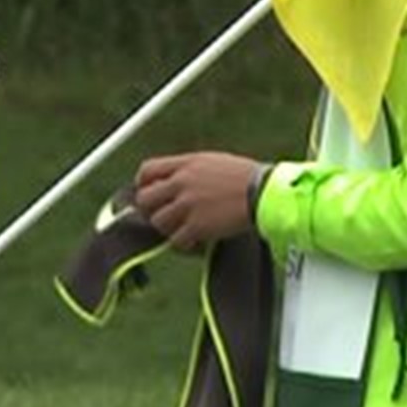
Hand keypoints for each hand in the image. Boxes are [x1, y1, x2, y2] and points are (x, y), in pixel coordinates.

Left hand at [134, 152, 261, 251]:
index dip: (143, 184)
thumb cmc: (246, 177)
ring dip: (168, 229)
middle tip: (164, 216)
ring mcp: (188, 205)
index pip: (147, 170)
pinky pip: (176, 241)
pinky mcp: (197, 226)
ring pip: (158, 222)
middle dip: (150, 209)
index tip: (150, 194)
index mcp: (186, 163)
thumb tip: (174, 182)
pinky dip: (183, 244)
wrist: (264, 193)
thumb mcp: (213, 162)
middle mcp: (182, 182)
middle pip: (144, 199)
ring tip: (183, 230)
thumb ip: (190, 170)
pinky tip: (195, 242)